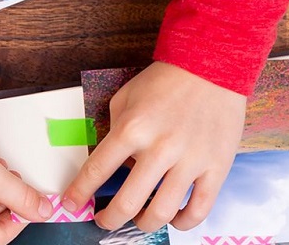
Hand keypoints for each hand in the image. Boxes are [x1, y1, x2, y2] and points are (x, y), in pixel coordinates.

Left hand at [63, 62, 245, 233]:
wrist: (212, 65)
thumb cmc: (166, 80)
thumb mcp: (126, 97)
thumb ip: (115, 130)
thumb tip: (114, 164)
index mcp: (132, 129)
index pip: (97, 170)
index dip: (79, 193)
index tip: (72, 204)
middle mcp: (160, 149)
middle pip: (127, 203)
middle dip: (109, 219)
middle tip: (104, 220)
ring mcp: (190, 161)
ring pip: (161, 213)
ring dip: (143, 224)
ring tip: (138, 219)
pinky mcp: (217, 167)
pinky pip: (198, 210)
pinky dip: (183, 223)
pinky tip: (174, 218)